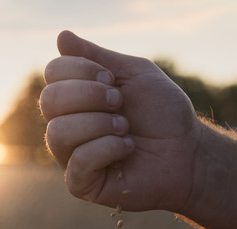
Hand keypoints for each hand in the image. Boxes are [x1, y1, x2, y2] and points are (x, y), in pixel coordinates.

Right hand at [40, 31, 206, 211]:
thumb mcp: (134, 74)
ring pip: (58, 132)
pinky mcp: (81, 184)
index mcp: (76, 97)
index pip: (53, 72)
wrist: (188, 152)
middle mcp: (66, 124)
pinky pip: (77, 161)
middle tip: (119, 103)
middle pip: (49, 100)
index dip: (82, 70)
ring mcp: (71, 156)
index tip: (113, 81)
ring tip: (125, 128)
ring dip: (100, 124)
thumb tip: (61, 37)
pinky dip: (107, 149)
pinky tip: (127, 149)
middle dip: (90, 96)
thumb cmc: (163, 114)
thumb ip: (97, 56)